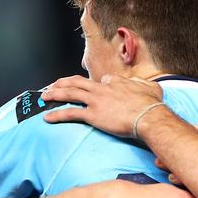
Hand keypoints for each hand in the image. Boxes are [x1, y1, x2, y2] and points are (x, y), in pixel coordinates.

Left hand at [42, 75, 163, 137]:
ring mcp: (96, 101)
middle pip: (77, 81)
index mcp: (115, 81)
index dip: (95, 84)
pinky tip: (48, 117)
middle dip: (63, 82)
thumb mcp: (151, 88)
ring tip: (45, 96)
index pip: (101, 80)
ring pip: (69, 93)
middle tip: (54, 85)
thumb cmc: (152, 105)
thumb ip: (143, 85)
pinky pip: (70, 113)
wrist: (149, 117)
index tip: (92, 89)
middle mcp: (102, 88)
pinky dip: (57, 114)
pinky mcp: (92, 115)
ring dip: (55, 93)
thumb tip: (142, 85)